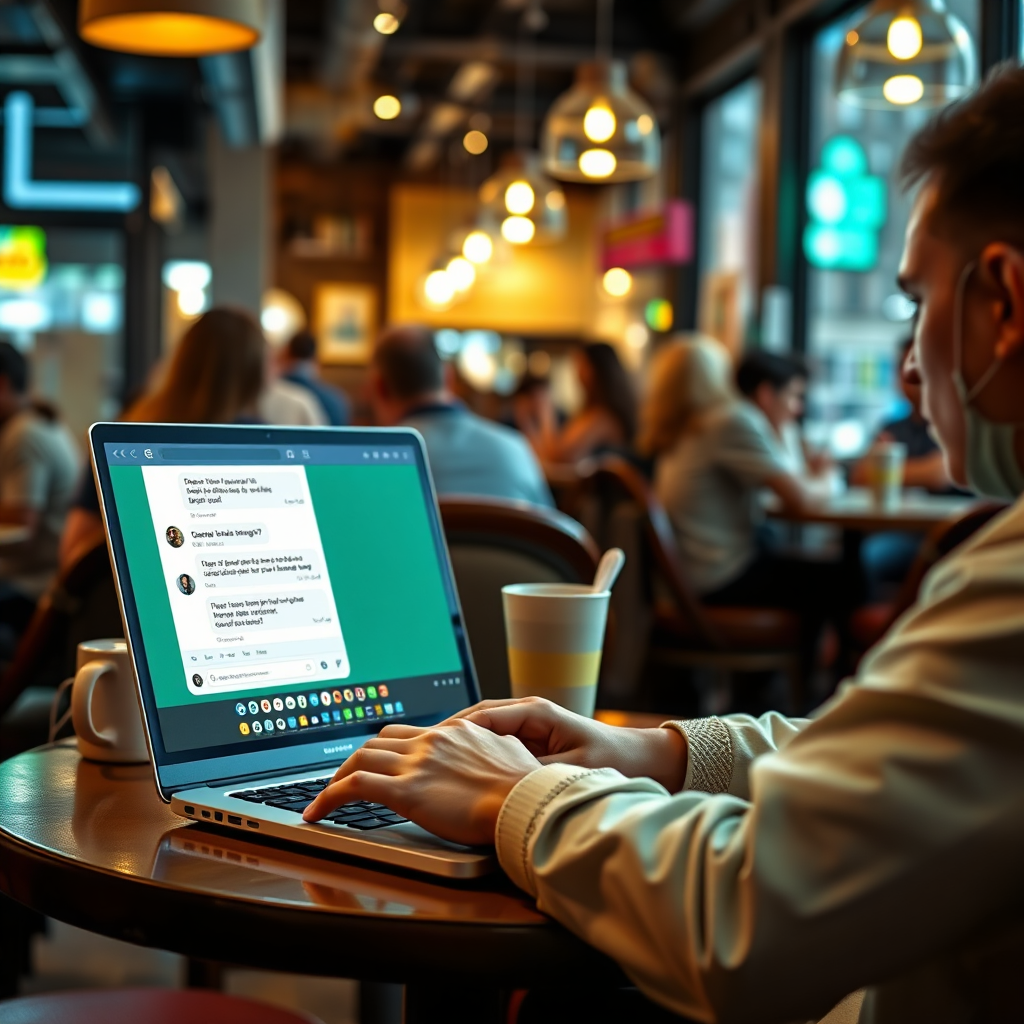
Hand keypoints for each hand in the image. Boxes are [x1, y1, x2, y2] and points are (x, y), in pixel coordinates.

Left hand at [302, 720, 541, 845]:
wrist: (527, 801)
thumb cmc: (526, 788)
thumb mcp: (509, 756)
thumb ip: (491, 753)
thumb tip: (492, 759)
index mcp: (455, 732)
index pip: (410, 733)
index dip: (390, 749)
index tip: (382, 763)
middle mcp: (431, 740)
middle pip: (379, 741)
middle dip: (359, 759)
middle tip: (347, 778)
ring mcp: (416, 763)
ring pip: (360, 758)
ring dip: (338, 777)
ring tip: (326, 797)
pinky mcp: (405, 791)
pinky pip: (352, 788)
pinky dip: (327, 798)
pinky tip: (317, 813)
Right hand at [450, 698, 687, 792]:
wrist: (642, 759)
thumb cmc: (613, 759)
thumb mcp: (571, 770)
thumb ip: (535, 773)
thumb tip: (500, 781)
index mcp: (536, 712)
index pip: (483, 714)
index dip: (454, 728)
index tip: (432, 742)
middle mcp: (529, 714)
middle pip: (477, 720)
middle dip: (448, 735)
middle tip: (420, 752)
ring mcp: (529, 728)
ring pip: (483, 732)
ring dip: (459, 744)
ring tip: (431, 761)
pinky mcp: (532, 744)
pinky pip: (495, 746)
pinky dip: (475, 755)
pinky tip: (459, 771)